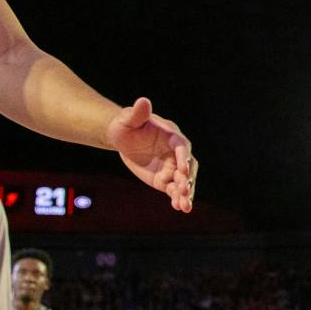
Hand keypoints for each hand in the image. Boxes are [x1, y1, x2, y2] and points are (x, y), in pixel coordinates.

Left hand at [107, 97, 197, 212]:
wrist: (123, 139)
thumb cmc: (126, 125)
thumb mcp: (129, 119)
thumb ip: (138, 113)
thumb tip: (143, 101)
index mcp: (172, 136)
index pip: (182, 146)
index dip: (183, 157)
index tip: (182, 168)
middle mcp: (176, 153)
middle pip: (188, 167)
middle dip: (188, 179)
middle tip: (185, 189)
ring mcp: (172, 168)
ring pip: (183, 182)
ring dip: (186, 193)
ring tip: (185, 206)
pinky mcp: (165, 180)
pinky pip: (174, 190)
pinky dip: (178, 199)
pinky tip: (179, 208)